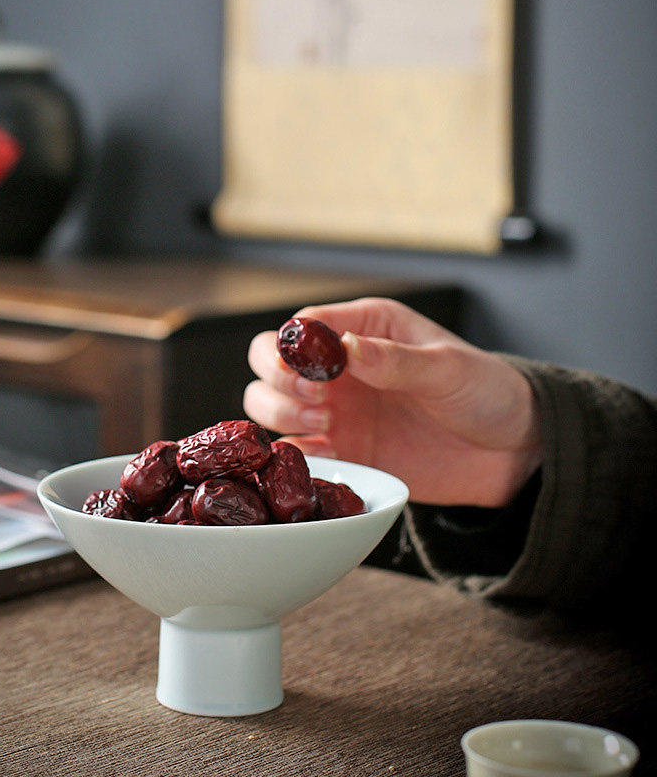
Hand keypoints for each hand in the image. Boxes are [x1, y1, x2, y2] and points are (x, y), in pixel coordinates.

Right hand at [244, 298, 541, 506]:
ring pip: (270, 405)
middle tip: (315, 402)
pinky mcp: (342, 449)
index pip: (302, 325)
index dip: (290, 346)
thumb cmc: (486, 392)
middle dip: (279, 382)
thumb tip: (347, 346)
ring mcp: (335, 409)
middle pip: (269, 363)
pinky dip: (297, 454)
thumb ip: (396, 360)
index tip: (306, 372)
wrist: (510, 451)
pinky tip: (328, 453)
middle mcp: (340, 367)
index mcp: (365, 328)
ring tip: (325, 427)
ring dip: (282, 416)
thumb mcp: (448, 368)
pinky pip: (297, 450)